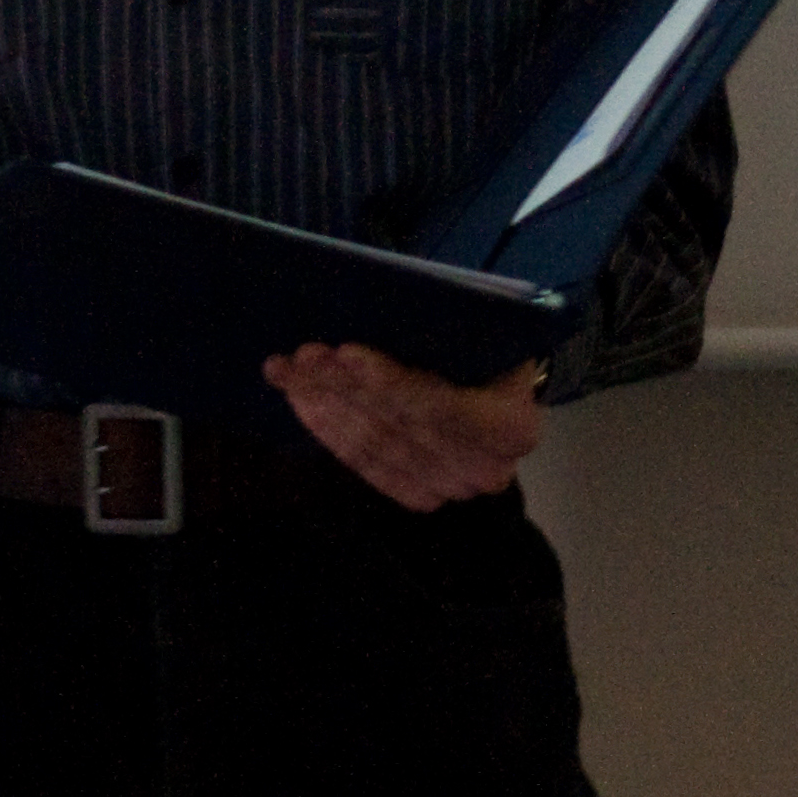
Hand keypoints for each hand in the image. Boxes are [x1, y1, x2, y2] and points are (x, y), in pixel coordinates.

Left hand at [263, 341, 544, 510]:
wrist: (502, 388)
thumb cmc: (489, 347)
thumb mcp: (482, 328)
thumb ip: (447, 326)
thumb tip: (385, 302)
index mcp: (511, 426)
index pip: (444, 407)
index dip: (392, 382)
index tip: (345, 352)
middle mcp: (484, 469)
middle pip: (399, 426)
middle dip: (344, 386)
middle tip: (302, 353)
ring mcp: (448, 488)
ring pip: (373, 443)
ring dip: (325, 403)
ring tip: (286, 369)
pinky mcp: (417, 494)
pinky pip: (363, 462)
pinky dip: (328, 429)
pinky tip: (299, 399)